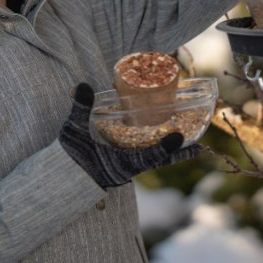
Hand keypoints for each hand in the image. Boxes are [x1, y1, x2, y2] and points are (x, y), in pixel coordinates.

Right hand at [59, 83, 198, 187]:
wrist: (63, 176)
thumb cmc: (71, 156)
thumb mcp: (74, 131)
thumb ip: (80, 109)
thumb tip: (82, 86)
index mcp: (120, 162)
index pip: (148, 156)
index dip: (165, 148)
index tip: (180, 138)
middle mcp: (128, 166)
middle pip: (159, 160)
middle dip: (177, 153)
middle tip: (198, 146)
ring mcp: (127, 166)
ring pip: (155, 159)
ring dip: (171, 152)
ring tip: (189, 143)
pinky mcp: (124, 164)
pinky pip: (146, 157)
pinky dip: (159, 151)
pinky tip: (167, 142)